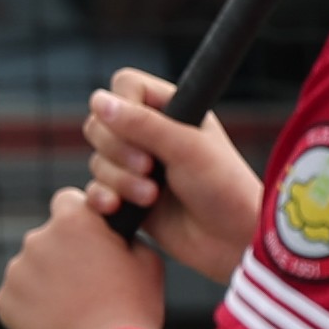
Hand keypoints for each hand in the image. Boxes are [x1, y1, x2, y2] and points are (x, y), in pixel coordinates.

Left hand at [0, 185, 171, 328]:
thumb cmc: (132, 311)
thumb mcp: (146, 262)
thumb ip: (124, 238)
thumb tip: (114, 238)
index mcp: (74, 221)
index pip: (67, 201)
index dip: (79, 219)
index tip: (89, 239)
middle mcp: (38, 239)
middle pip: (48, 238)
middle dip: (63, 254)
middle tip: (86, 285)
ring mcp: (17, 270)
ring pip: (31, 268)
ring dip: (46, 281)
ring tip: (72, 310)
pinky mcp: (4, 300)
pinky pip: (18, 296)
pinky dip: (31, 307)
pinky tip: (56, 323)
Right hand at [81, 69, 259, 282]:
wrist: (233, 241)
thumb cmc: (224, 188)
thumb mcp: (186, 148)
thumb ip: (142, 124)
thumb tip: (100, 102)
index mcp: (172, 108)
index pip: (125, 86)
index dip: (123, 107)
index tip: (141, 133)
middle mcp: (151, 134)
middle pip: (101, 124)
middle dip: (117, 150)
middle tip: (148, 168)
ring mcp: (137, 167)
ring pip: (98, 160)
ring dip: (118, 179)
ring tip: (150, 197)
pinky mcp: (128, 198)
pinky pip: (96, 190)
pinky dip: (103, 197)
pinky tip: (119, 208)